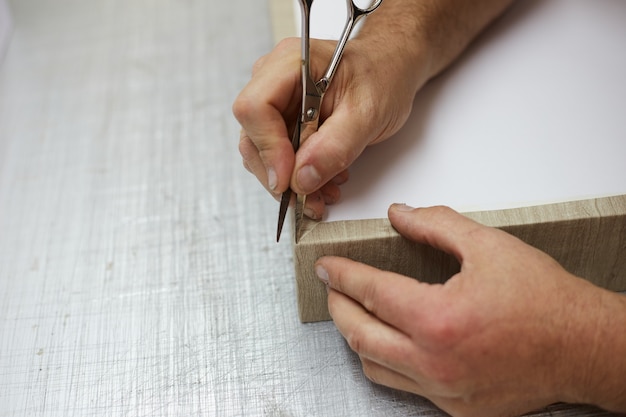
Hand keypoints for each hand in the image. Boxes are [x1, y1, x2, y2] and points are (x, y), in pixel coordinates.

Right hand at [232, 37, 421, 218]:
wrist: (389, 71)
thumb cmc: (382, 77)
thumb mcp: (369, 113)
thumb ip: (336, 146)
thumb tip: (301, 178)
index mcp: (292, 64)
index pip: (255, 108)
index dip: (268, 148)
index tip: (289, 178)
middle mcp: (274, 81)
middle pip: (253, 136)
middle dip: (280, 175)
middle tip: (309, 199)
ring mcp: (275, 103)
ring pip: (262, 153)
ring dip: (289, 181)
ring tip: (324, 192)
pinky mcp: (282, 122)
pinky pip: (278, 156)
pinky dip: (297, 176)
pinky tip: (322, 181)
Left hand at [315, 204, 625, 415]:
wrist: (583, 347)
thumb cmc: (545, 300)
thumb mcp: (488, 245)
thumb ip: (436, 225)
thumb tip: (399, 215)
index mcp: (439, 319)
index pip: (370, 292)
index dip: (342, 275)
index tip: (327, 266)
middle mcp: (435, 362)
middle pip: (359, 333)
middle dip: (337, 306)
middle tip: (333, 287)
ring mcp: (443, 391)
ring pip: (373, 365)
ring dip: (355, 335)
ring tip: (355, 312)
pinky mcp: (454, 408)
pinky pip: (401, 386)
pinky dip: (385, 361)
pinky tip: (388, 342)